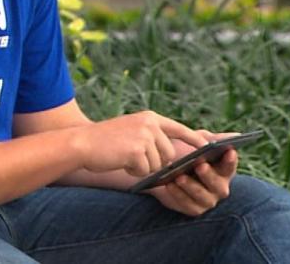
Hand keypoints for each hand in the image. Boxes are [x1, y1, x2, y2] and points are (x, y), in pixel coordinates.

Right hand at [74, 111, 206, 176]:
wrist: (81, 143)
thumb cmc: (105, 142)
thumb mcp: (130, 131)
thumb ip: (151, 137)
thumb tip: (172, 157)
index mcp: (149, 117)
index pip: (179, 128)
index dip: (194, 139)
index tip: (208, 146)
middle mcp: (149, 124)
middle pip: (169, 154)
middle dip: (155, 162)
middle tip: (133, 158)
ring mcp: (144, 136)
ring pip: (158, 164)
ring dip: (143, 167)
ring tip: (124, 158)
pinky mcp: (137, 151)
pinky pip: (145, 171)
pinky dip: (134, 172)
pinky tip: (120, 162)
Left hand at [149, 147, 238, 215]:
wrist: (162, 168)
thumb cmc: (184, 152)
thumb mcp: (197, 141)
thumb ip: (213, 139)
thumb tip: (235, 136)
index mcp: (223, 170)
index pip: (230, 165)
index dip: (231, 160)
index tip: (229, 151)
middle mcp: (219, 187)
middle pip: (218, 184)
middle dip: (209, 175)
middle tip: (200, 165)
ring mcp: (207, 200)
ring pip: (203, 197)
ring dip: (191, 186)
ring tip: (179, 176)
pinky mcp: (193, 209)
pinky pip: (188, 205)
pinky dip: (179, 195)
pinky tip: (170, 184)